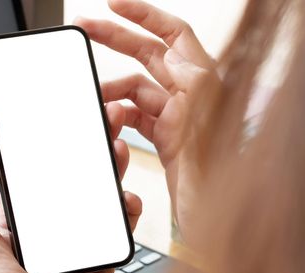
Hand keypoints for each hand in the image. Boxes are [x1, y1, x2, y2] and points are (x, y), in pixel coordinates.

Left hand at [0, 106, 141, 272]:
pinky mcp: (102, 251)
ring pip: (97, 196)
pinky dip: (126, 206)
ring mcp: (77, 238)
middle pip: (71, 180)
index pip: (34, 177)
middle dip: (84, 152)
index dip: (45, 150)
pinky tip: (125, 195)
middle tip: (94, 125)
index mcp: (18, 222)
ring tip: (113, 146)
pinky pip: (118, 223)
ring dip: (107, 169)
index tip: (56, 125)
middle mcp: (49, 227)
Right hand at [75, 0, 218, 242]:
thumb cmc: (218, 181)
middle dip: (115, 40)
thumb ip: (192, 89)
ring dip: (111, 91)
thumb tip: (167, 59)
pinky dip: (119, 115)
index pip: (173, 34)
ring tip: (93, 100)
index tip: (113, 7)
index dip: (143, 15)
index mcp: (203, 85)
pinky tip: (108, 121)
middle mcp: (191, 96)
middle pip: (148, 55)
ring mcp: (178, 116)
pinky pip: (137, 116)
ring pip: (137, 89)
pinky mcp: (167, 137)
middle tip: (86, 31)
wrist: (215, 219)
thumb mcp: (206, 129)